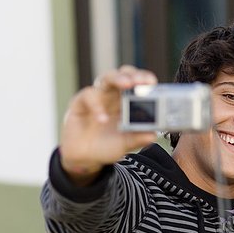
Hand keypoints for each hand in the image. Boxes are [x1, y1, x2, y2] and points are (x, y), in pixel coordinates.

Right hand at [59, 65, 157, 183]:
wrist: (85, 158)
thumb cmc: (108, 145)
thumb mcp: (126, 144)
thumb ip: (138, 138)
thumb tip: (153, 135)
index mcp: (128, 102)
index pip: (138, 83)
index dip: (145, 79)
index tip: (152, 82)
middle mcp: (113, 96)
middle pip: (124, 75)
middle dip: (133, 74)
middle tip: (141, 80)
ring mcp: (97, 97)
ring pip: (106, 78)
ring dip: (117, 78)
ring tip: (126, 84)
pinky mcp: (79, 103)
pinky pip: (88, 96)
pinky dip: (96, 106)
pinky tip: (103, 119)